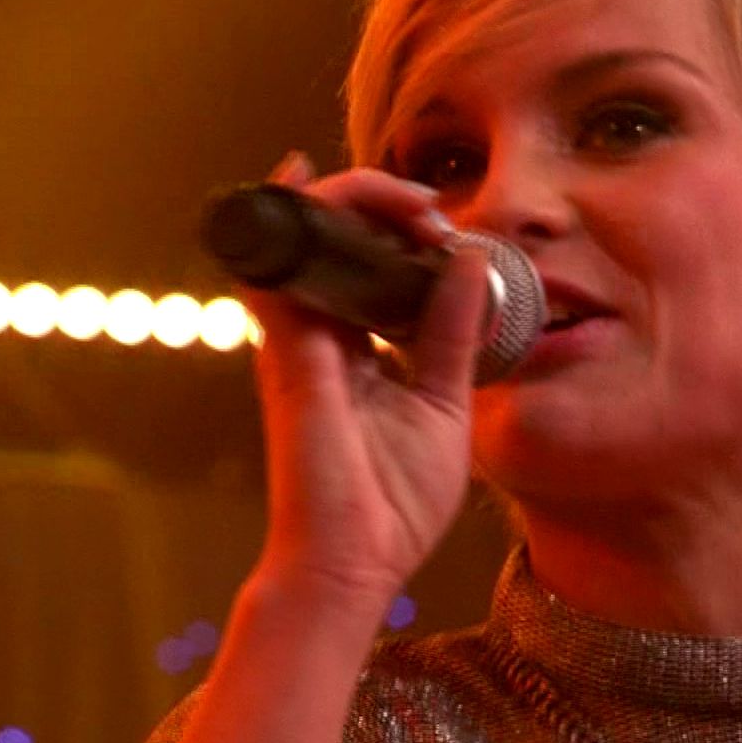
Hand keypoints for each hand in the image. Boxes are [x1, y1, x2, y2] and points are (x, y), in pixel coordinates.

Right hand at [233, 152, 490, 628]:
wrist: (355, 564)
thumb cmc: (392, 502)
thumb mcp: (445, 402)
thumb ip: (453, 334)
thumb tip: (470, 265)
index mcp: (359, 348)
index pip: (368, 264)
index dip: (402, 228)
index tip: (449, 230)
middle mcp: (321, 335)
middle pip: (335, 237)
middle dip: (383, 201)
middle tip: (431, 208)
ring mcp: (296, 339)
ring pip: (304, 236)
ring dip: (350, 198)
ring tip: (407, 199)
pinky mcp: (284, 351)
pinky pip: (271, 266)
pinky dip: (286, 218)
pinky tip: (301, 178)